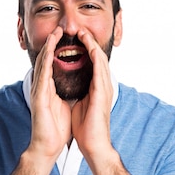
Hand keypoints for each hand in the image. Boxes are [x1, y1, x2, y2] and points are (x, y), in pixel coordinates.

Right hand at [29, 26, 71, 159]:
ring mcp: (38, 92)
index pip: (53, 64)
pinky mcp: (39, 98)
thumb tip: (76, 83)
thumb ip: (66, 92)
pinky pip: (43, 76)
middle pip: (46, 60)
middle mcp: (41, 87)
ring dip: (49, 47)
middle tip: (60, 28)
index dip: (58, 49)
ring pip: (43, 64)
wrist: (48, 146)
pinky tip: (50, 52)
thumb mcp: (64, 105)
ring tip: (55, 33)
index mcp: (48, 89)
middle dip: (53, 43)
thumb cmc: (56, 130)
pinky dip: (47, 63)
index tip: (67, 38)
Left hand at [71, 29, 113, 160]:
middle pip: (98, 58)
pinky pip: (99, 71)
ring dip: (92, 45)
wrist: (93, 145)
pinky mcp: (102, 94)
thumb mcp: (79, 105)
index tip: (76, 40)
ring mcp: (104, 89)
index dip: (86, 50)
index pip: (92, 65)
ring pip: (100, 61)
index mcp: (97, 89)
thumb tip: (70, 85)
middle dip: (90, 43)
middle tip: (81, 29)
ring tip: (84, 33)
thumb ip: (78, 92)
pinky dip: (95, 57)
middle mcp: (103, 87)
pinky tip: (89, 47)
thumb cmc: (86, 129)